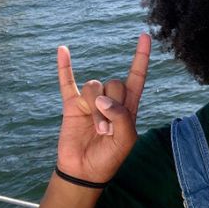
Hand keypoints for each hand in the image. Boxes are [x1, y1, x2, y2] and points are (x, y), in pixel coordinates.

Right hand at [55, 34, 149, 182]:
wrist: (85, 171)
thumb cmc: (110, 157)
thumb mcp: (126, 140)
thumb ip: (121, 116)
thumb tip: (102, 99)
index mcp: (129, 106)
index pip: (137, 76)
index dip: (141, 57)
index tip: (145, 36)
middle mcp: (110, 99)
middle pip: (114, 83)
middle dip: (112, 106)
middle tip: (108, 130)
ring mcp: (90, 101)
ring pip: (94, 87)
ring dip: (96, 109)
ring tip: (98, 130)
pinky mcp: (72, 105)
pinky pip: (67, 81)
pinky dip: (65, 66)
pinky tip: (63, 50)